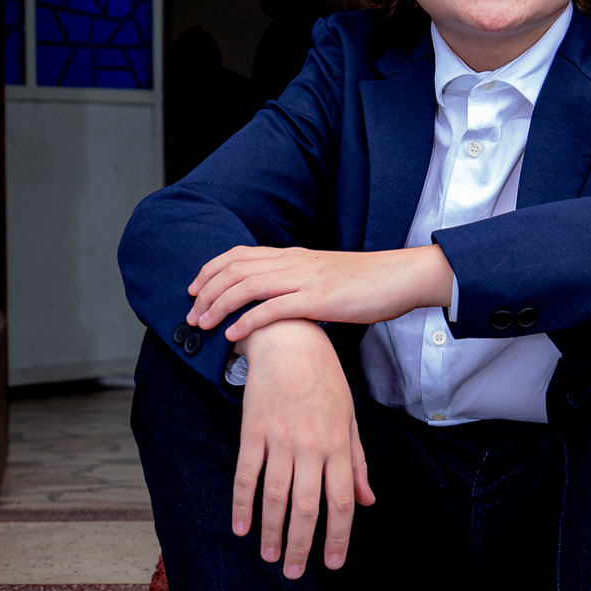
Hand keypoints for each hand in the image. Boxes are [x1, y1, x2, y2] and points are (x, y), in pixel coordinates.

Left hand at [188, 242, 453, 339]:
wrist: (400, 277)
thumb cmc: (366, 282)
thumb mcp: (324, 275)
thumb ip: (297, 282)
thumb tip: (275, 299)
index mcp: (293, 255)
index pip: (239, 255)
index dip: (210, 270)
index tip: (193, 289)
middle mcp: (293, 262)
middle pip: (235, 270)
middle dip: (206, 292)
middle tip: (190, 315)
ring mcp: (305, 279)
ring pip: (247, 286)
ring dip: (218, 306)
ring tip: (202, 325)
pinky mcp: (318, 299)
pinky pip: (274, 309)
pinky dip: (248, 321)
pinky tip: (233, 335)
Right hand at [231, 319, 374, 577]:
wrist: (291, 340)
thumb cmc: (325, 380)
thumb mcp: (350, 418)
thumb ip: (357, 462)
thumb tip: (368, 501)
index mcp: (339, 445)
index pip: (341, 503)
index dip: (337, 538)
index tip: (332, 563)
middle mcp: (311, 447)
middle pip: (306, 507)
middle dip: (300, 545)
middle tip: (293, 572)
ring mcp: (280, 440)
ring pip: (275, 497)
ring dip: (271, 532)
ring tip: (269, 557)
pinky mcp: (253, 431)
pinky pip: (246, 475)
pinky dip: (242, 504)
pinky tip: (241, 527)